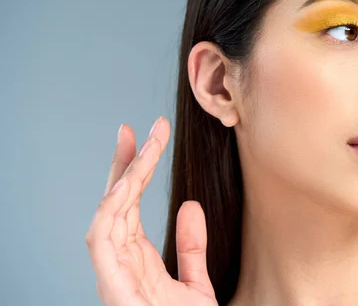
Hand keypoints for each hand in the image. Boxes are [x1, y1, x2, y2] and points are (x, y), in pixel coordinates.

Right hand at [86, 117, 217, 304]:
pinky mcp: (113, 287)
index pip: (130, 207)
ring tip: (139, 146)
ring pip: (108, 215)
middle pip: (116, 204)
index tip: (145, 138)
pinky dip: (109, 211)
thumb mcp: (196, 285)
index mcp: (137, 261)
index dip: (134, 171)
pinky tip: (125, 185)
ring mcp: (114, 275)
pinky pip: (102, 242)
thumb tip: (188, 206)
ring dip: (123, 178)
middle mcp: (121, 264)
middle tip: (135, 129)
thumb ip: (192, 248)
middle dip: (124, 164)